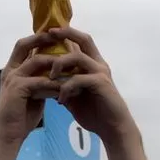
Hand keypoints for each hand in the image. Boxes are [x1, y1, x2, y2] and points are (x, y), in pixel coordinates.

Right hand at [0, 32, 64, 144]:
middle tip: (61, 37)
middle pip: (24, 45)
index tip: (55, 35)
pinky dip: (54, 83)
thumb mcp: (33, 94)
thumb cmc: (21, 116)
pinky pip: (40, 81)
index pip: (24, 46)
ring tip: (70, 64)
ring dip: (54, 63)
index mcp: (12, 70)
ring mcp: (12, 79)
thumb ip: (40, 81)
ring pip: (36, 61)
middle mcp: (10, 70)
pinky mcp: (17, 89)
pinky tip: (65, 87)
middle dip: (42, 39)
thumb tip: (55, 73)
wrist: (9, 135)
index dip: (38, 39)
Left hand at [46, 27, 134, 145]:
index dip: (66, 33)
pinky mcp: (100, 84)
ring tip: (50, 78)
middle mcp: (98, 64)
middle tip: (48, 34)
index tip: (49, 31)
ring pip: (77, 57)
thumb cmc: (95, 113)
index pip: (81, 42)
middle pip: (84, 39)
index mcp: (92, 65)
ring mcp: (100, 73)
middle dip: (65, 34)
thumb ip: (64, 84)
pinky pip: (78, 79)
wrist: (112, 128)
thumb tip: (46, 80)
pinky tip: (60, 100)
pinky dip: (66, 88)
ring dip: (60, 64)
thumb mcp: (75, 97)